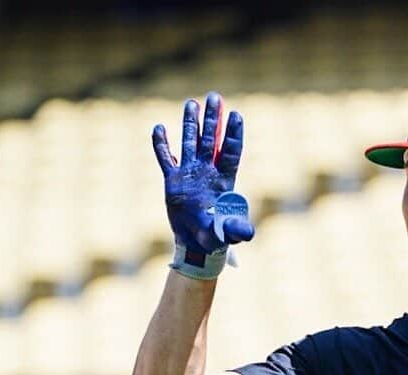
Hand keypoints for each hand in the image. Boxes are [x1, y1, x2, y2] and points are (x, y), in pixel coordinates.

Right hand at [151, 91, 253, 275]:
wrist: (196, 244)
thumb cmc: (215, 238)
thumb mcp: (227, 234)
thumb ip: (236, 229)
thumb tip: (249, 233)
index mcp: (223, 181)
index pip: (229, 153)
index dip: (233, 134)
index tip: (236, 114)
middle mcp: (207, 172)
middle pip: (211, 140)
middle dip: (213, 119)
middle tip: (215, 97)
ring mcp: (190, 174)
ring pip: (190, 142)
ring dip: (191, 124)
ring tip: (192, 103)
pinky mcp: (172, 180)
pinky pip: (166, 158)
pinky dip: (161, 144)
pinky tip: (159, 128)